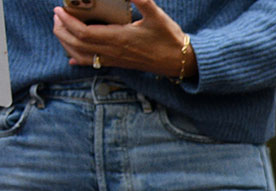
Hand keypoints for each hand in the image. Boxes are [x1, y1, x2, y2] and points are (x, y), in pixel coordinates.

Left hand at [54, 0, 193, 79]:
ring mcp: (115, 60)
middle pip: (77, 44)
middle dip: (61, 30)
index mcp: (119, 39)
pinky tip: (72, 57)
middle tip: (57, 15)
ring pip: (81, 56)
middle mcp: (114, 52)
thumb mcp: (157, 16)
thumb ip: (143, 0)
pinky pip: (93, 64)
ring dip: (67, 43)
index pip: (84, 33)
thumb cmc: (170, 39)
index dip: (67, 21)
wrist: (182, 62)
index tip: (59, 9)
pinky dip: (78, 59)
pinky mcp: (119, 64)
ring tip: (62, 29)